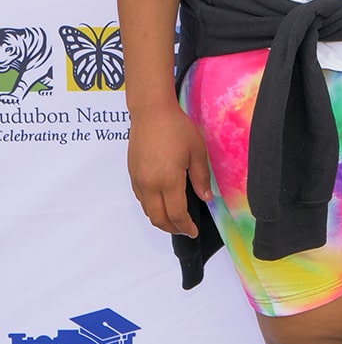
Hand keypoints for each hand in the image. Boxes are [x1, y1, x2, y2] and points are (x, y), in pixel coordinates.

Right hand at [127, 101, 211, 235]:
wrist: (151, 113)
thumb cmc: (177, 129)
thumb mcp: (197, 152)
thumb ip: (201, 178)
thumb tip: (206, 198)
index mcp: (168, 181)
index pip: (176, 214)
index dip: (185, 226)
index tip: (193, 231)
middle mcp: (149, 185)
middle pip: (158, 218)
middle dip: (172, 228)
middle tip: (185, 229)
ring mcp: (138, 180)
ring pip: (147, 210)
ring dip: (160, 219)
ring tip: (175, 219)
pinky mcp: (132, 174)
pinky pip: (141, 199)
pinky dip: (152, 207)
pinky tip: (162, 202)